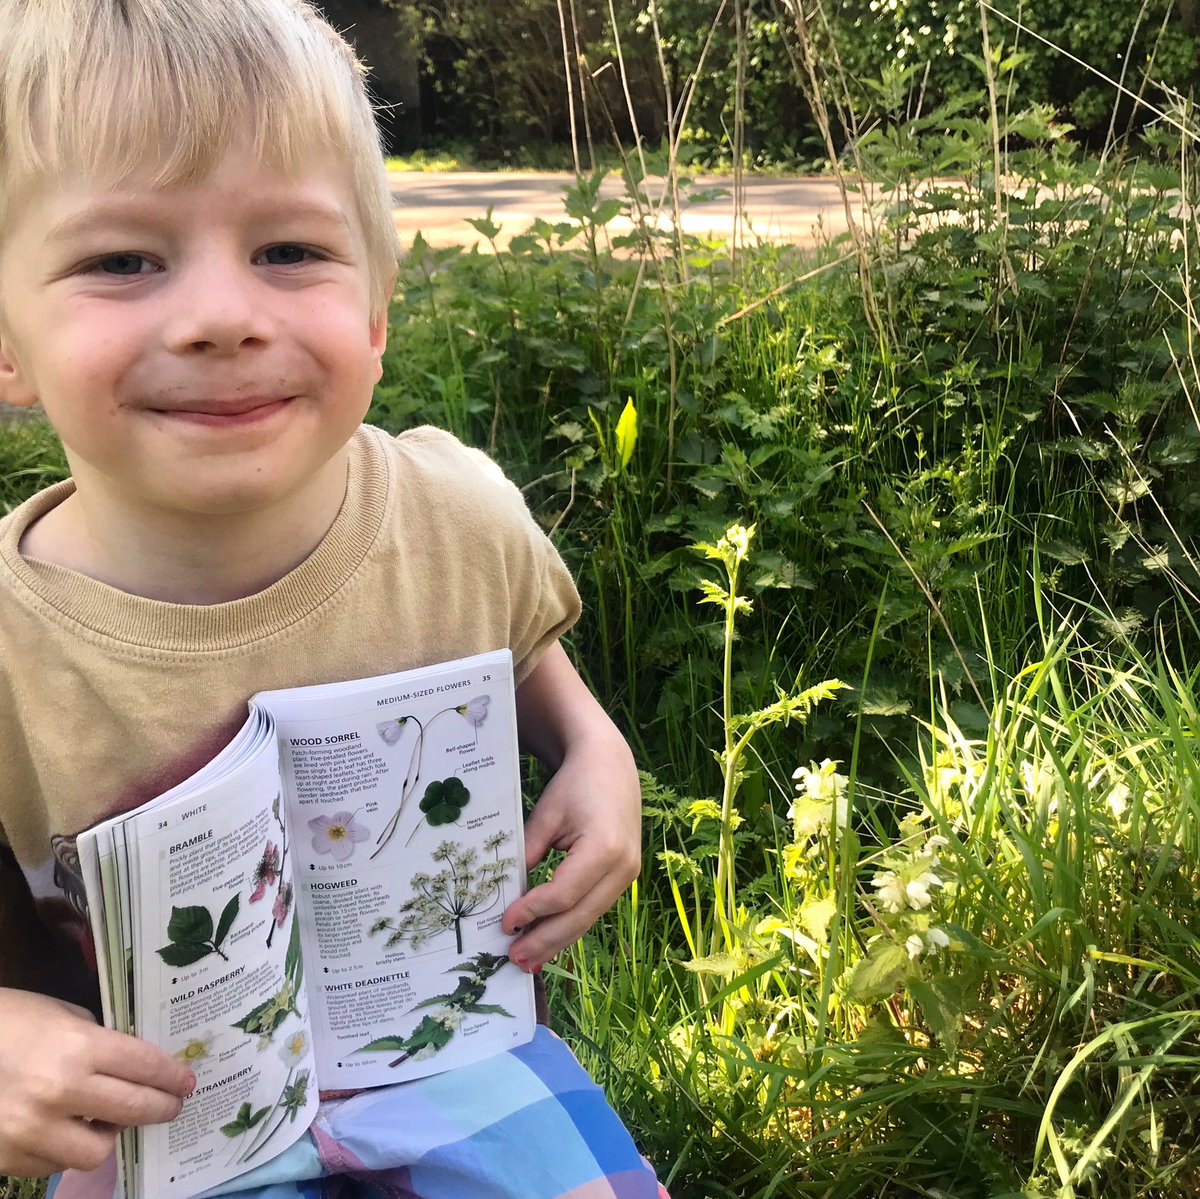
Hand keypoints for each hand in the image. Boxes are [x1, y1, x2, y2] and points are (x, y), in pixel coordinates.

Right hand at [0, 988, 194, 1177]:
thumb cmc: (11, 1021)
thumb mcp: (63, 1016)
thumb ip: (99, 1042)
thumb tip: (134, 1067)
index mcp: (78, 1048)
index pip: (145, 1067)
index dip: (173, 1077)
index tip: (187, 1083)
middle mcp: (59, 1092)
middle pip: (132, 1109)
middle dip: (161, 1108)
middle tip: (171, 1106)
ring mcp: (31, 1131)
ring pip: (96, 1151)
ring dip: (108, 1136)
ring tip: (107, 1121)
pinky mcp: (8, 1158)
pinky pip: (55, 1164)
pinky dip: (66, 1150)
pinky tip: (65, 1131)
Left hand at [502, 728, 640, 970]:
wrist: (610, 767)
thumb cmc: (575, 786)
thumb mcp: (546, 815)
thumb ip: (527, 853)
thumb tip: (506, 895)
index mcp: (604, 848)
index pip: (563, 893)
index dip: (532, 911)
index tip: (504, 922)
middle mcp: (623, 867)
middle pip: (579, 916)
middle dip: (545, 940)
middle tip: (513, 959)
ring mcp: (628, 875)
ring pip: (588, 919)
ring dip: (557, 941)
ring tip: (527, 959)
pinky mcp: (624, 879)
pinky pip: (594, 909)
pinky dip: (570, 925)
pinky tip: (547, 940)